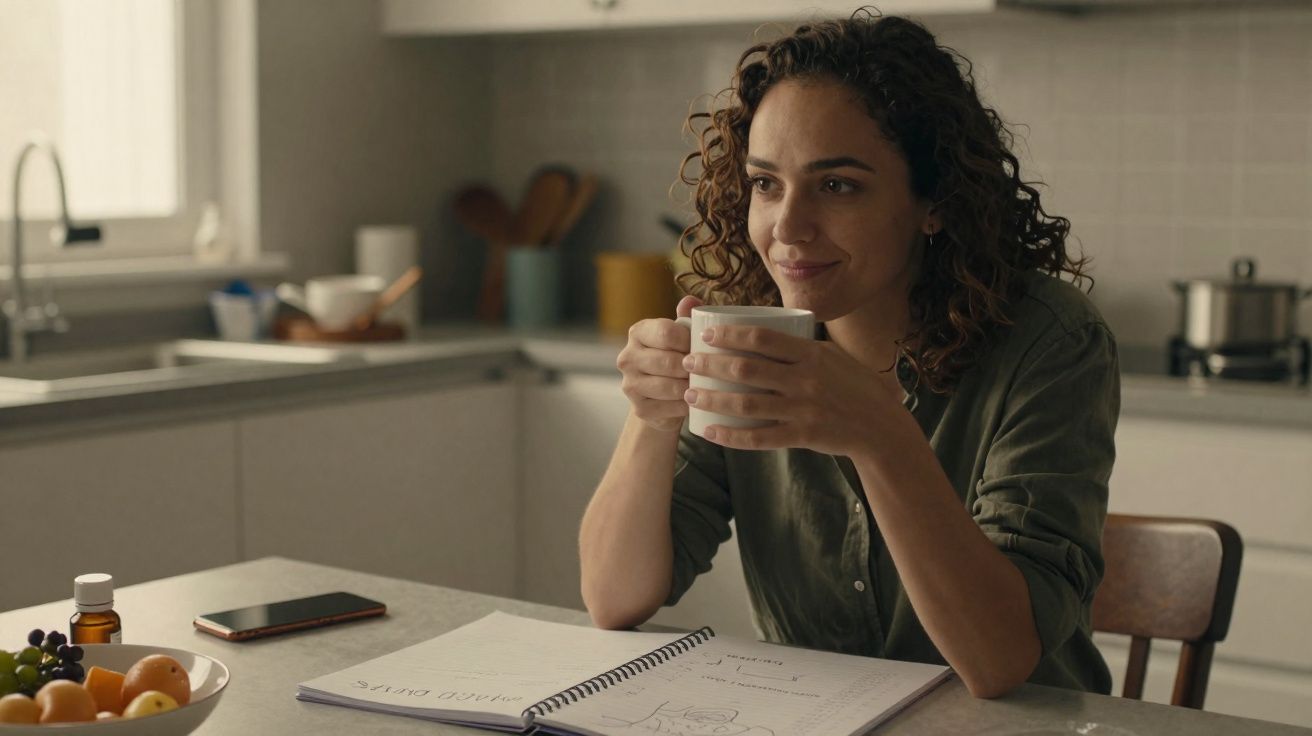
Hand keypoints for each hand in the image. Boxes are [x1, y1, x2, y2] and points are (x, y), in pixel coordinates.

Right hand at [616, 295, 703, 431]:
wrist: (665, 396)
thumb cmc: (677, 357)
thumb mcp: (682, 335)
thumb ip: (687, 317)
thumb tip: (690, 300)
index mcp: (638, 332)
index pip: (666, 332)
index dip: (690, 340)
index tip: (705, 346)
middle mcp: (627, 357)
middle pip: (668, 361)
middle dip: (693, 367)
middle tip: (710, 369)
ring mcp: (630, 385)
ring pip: (669, 386)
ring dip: (691, 387)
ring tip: (706, 384)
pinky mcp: (639, 409)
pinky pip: (669, 408)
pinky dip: (687, 406)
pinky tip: (696, 401)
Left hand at [681, 324, 901, 455]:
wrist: (881, 426)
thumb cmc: (854, 387)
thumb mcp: (832, 357)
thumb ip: (800, 348)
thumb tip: (761, 334)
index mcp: (811, 354)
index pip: (761, 338)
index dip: (729, 334)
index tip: (705, 334)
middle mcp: (805, 379)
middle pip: (746, 368)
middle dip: (710, 364)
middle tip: (688, 362)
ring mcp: (803, 409)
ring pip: (746, 404)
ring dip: (712, 399)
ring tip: (689, 394)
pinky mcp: (803, 436)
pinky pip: (759, 438)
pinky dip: (731, 436)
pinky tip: (710, 431)